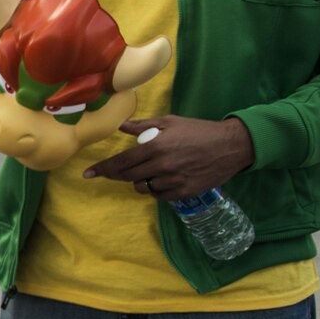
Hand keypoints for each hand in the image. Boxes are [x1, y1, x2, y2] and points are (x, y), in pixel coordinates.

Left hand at [82, 115, 254, 199]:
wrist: (232, 146)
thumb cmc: (199, 131)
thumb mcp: (170, 122)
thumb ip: (143, 126)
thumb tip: (121, 125)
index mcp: (156, 147)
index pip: (121, 162)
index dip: (102, 169)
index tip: (87, 174)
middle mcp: (162, 166)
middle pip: (127, 177)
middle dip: (116, 175)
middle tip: (112, 172)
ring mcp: (173, 181)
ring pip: (142, 187)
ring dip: (139, 181)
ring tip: (149, 170)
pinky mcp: (184, 192)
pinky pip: (159, 195)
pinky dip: (156, 189)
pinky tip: (163, 179)